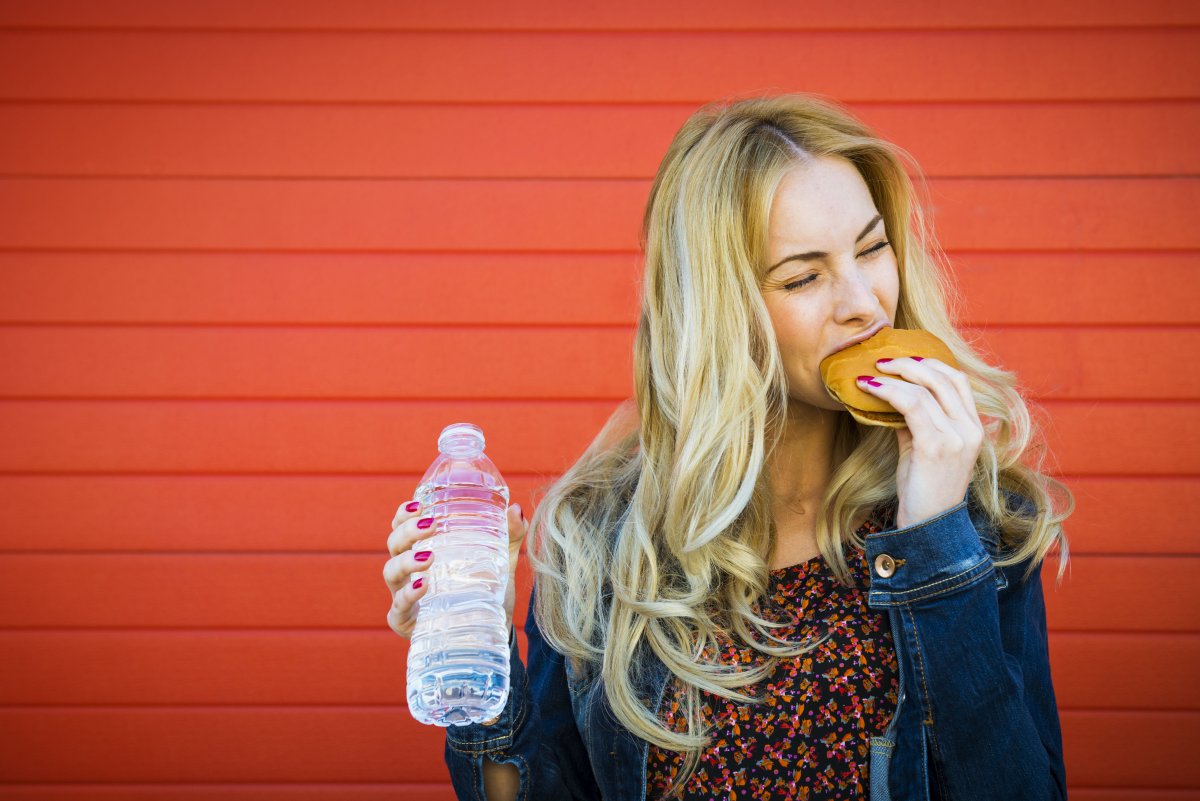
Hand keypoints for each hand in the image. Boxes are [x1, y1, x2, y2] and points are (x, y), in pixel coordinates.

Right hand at [384, 499, 528, 637]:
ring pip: (391, 572)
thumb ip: (509, 537)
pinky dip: (407, 596)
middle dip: (407, 531)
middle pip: (394, 545)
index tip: (418, 505)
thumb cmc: (484, 592)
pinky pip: (397, 608)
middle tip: (431, 525)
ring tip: (429, 556)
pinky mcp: (405, 623)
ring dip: (406, 561)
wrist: (490, 633)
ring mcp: (404, 597)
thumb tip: (516, 509)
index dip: (403, 514)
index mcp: (421, 551)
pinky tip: (422, 586)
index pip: (402, 527)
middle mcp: (407, 572)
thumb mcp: (499, 562)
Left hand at [857, 356, 983, 528]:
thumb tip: (891, 396)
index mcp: (974, 427)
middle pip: (943, 377)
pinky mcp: (936, 447)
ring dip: (893, 376)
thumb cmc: (922, 489)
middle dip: (910, 363)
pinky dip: (887, 392)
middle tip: (881, 360)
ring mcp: (956, 438)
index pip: (957, 380)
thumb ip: (915, 421)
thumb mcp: (922, 448)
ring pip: (924, 389)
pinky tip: (869, 389)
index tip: (902, 359)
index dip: (930, 363)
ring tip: (869, 374)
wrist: (928, 526)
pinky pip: (911, 405)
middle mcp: (971, 429)